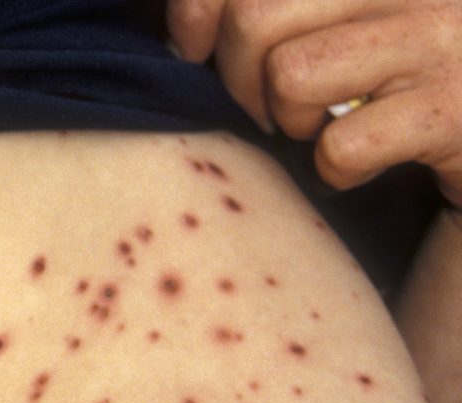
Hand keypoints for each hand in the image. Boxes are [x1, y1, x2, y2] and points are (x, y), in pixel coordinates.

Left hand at [167, 0, 461, 205]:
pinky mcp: (455, 109)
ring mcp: (442, 37)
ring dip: (289, 119)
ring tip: (318, 127)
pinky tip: (361, 166)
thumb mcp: (341, 22)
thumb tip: (184, 28)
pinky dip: (334, 171)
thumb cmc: (399, 77)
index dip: (195, 10)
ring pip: (291, 75)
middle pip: (256, 17)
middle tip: (267, 106)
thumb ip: (275, 11)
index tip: (193, 49)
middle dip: (239, 78)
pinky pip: (343, 145)